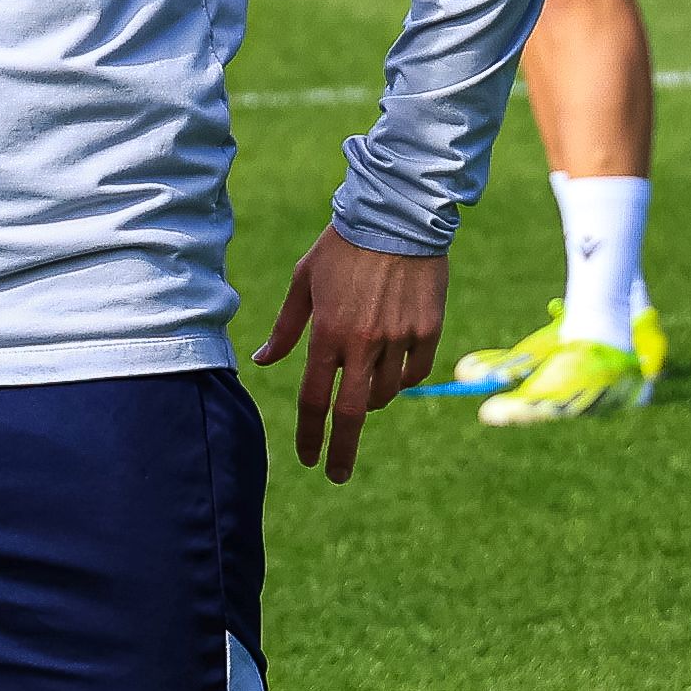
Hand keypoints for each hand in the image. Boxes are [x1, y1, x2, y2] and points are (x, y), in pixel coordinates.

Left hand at [251, 229, 445, 483]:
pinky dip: (402, 378)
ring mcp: (398, 339)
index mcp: (327, 333)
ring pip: (386, 394)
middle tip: (337, 474)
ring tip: (365, 385)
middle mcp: (363, 342)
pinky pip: (415, 373)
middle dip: (342, 450)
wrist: (397, 216)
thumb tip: (263, 362)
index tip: (307, 459)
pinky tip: (394, 368)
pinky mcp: (427, 330)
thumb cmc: (342, 247)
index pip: (314, 399)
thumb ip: (285, 328)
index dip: (309, 434)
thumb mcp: (304, 281)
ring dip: (372, 399)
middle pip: (352, 413)